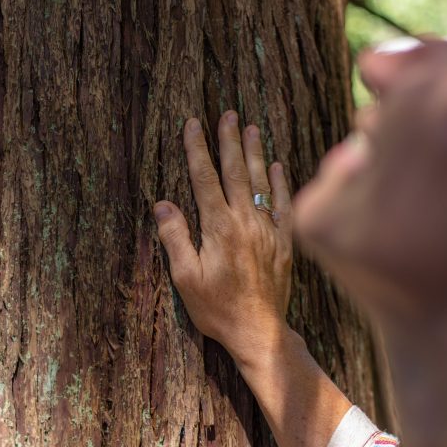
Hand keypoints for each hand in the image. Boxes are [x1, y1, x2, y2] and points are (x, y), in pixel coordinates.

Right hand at [154, 111, 292, 369]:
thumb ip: (176, 238)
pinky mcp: (284, 244)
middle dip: (228, 141)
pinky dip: (279, 184)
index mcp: (219, 228)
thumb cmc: (217, 309)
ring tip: (250, 128)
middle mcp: (245, 223)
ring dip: (254, 153)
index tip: (193, 124)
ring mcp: (268, 231)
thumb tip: (163, 205)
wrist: (259, 332)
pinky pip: (283, 205)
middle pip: (235, 172)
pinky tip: (277, 166)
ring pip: (260, 183)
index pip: (205, 179)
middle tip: (227, 114)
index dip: (197, 149)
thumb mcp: (186, 278)